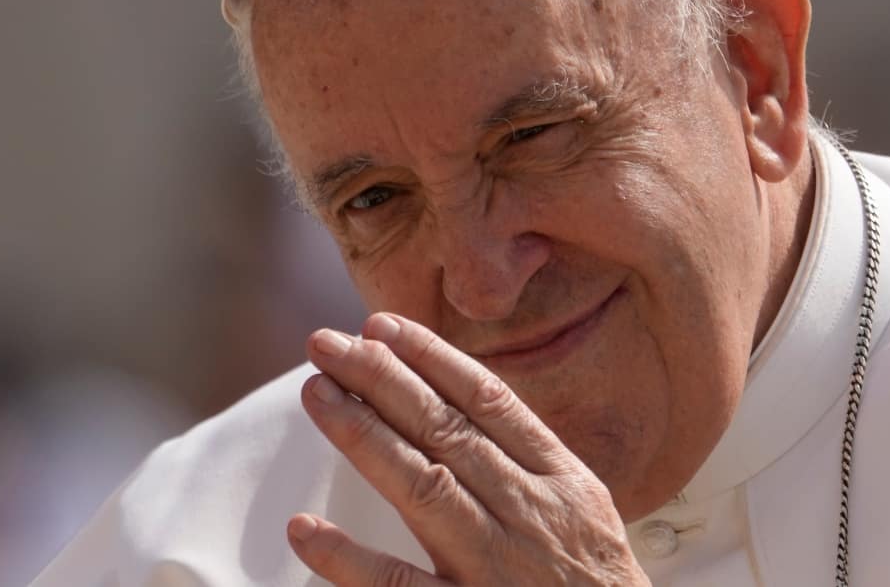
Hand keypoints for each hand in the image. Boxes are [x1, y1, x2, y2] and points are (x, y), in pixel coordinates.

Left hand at [287, 312, 649, 585]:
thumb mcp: (584, 511)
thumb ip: (529, 462)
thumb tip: (460, 404)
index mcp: (560, 480)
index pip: (487, 401)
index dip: (431, 358)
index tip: (381, 326)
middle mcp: (529, 513)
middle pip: (445, 430)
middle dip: (382, 378)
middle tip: (326, 343)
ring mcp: (496, 569)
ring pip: (423, 487)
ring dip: (364, 435)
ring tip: (317, 393)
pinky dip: (350, 560)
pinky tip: (305, 531)